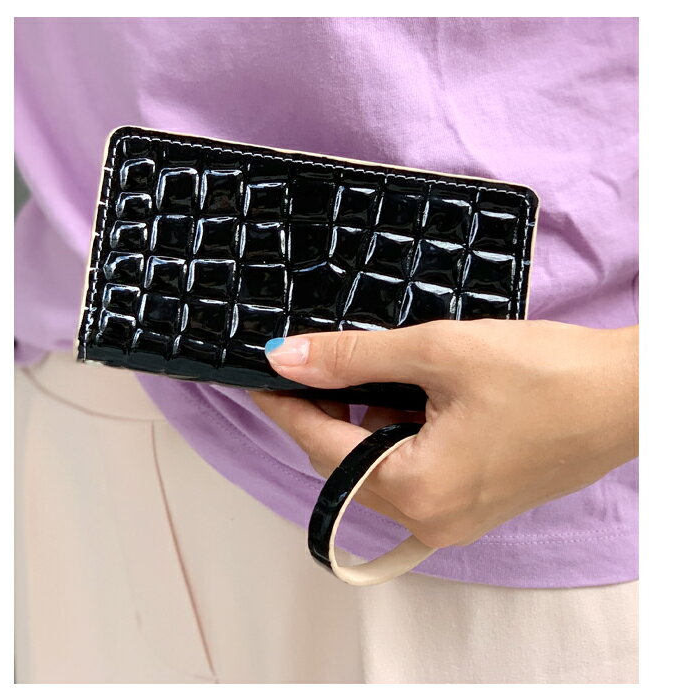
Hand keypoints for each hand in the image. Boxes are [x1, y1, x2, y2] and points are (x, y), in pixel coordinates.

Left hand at [251, 320, 637, 548]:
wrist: (626, 394)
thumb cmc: (546, 375)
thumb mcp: (439, 352)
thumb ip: (354, 357)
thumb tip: (287, 358)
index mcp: (418, 490)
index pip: (322, 447)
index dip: (286, 407)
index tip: (261, 376)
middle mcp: (431, 518)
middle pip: (345, 464)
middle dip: (324, 414)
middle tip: (311, 365)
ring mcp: (453, 517)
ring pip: (376, 469)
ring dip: (362, 423)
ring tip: (368, 373)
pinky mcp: (471, 502)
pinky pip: (409, 472)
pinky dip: (395, 434)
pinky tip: (408, 396)